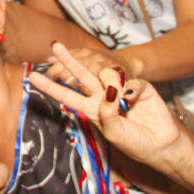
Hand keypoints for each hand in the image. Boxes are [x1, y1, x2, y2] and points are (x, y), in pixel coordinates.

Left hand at [28, 43, 181, 165]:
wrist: (161, 146)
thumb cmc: (135, 143)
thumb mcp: (115, 134)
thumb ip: (107, 115)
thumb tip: (109, 94)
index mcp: (92, 109)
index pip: (67, 95)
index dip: (51, 87)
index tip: (32, 77)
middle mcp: (103, 96)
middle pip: (81, 75)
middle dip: (69, 60)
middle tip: (56, 46)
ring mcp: (120, 90)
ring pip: (106, 75)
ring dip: (111, 85)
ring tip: (122, 102)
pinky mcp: (139, 87)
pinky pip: (131, 81)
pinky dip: (131, 88)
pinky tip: (133, 97)